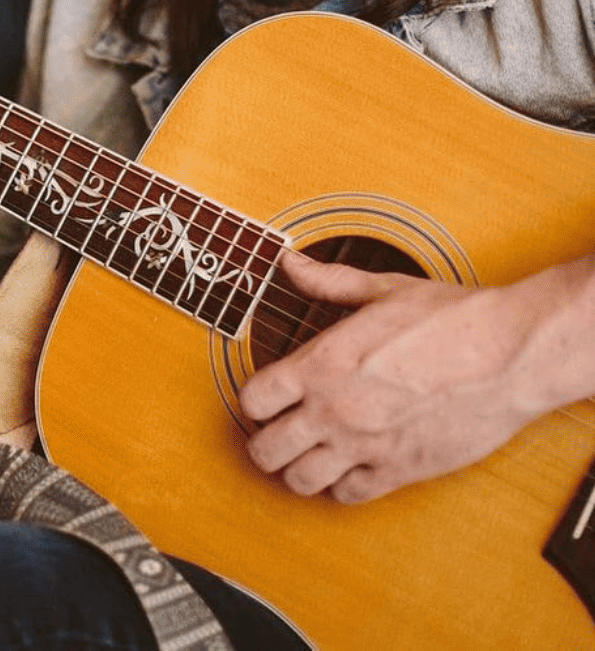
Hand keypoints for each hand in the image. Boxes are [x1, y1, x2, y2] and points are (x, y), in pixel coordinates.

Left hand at [237, 250, 594, 503]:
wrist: (507, 356)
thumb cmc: (449, 320)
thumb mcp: (381, 289)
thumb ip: (328, 281)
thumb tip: (292, 262)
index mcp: (322, 364)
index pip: (253, 398)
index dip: (252, 397)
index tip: (263, 393)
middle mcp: (334, 410)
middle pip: (265, 450)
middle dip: (263, 441)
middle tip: (275, 430)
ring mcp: (365, 445)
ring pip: (301, 481)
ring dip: (296, 468)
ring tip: (305, 451)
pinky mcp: (399, 470)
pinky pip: (349, 495)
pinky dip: (340, 486)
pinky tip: (346, 465)